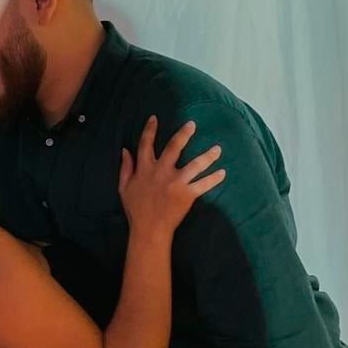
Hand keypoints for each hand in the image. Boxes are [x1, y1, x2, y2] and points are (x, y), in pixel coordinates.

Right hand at [118, 118, 224, 241]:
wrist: (149, 229)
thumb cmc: (136, 210)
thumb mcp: (124, 187)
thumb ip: (125, 168)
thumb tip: (125, 150)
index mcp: (145, 168)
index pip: (146, 144)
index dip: (150, 130)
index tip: (154, 118)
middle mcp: (162, 171)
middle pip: (174, 147)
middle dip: (184, 134)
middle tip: (192, 124)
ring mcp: (176, 182)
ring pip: (195, 164)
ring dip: (208, 156)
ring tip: (218, 148)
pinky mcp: (188, 194)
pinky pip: (204, 184)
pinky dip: (214, 179)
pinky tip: (223, 173)